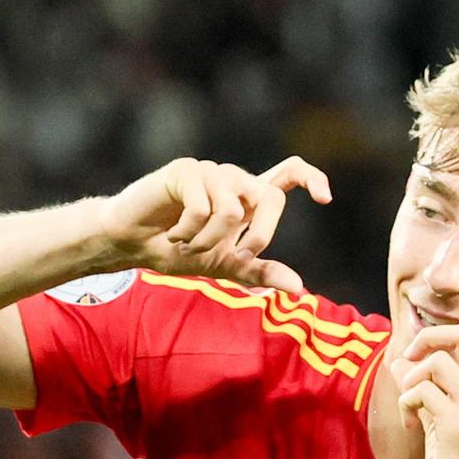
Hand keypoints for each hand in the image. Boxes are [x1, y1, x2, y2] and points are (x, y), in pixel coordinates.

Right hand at [98, 156, 332, 294]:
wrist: (133, 246)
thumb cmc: (179, 251)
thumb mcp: (225, 266)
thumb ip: (259, 272)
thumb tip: (298, 287)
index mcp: (248, 197)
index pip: (290, 173)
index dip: (312, 178)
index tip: (325, 198)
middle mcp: (234, 180)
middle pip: (271, 199)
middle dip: (259, 237)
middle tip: (237, 257)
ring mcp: (210, 172)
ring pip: (234, 210)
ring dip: (210, 241)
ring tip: (189, 246)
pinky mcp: (185, 170)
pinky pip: (202, 207)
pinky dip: (189, 232)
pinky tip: (173, 235)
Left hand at [394, 286, 458, 458]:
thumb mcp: (450, 420)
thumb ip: (433, 387)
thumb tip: (401, 359)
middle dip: (431, 336)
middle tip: (413, 356)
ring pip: (437, 361)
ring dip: (411, 376)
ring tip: (411, 404)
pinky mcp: (456, 425)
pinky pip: (419, 390)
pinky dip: (407, 402)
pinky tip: (412, 425)